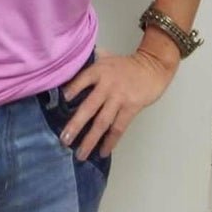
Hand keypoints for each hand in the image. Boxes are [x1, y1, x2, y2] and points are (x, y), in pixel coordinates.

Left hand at [59, 47, 177, 160]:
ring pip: (102, 122)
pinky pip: (118, 128)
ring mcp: (119, 98)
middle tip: (64, 140)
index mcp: (98, 70)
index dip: (71, 90)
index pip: (81, 80)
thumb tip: (69, 65)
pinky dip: (110, 141)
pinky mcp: (131, 108)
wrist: (152, 67)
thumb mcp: (106, 57)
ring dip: (90, 139)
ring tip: (80, 153)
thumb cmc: (125, 65)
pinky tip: (102, 151)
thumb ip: (90, 61)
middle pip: (89, 107)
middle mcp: (107, 85)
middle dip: (75, 125)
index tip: (60, 102)